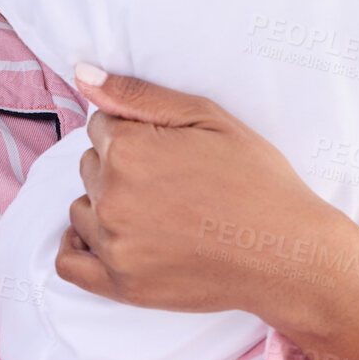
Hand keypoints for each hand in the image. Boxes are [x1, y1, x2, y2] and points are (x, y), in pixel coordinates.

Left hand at [54, 66, 358, 329]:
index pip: (100, 125)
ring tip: (157, 211)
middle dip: (120, 165)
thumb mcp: (208, 117)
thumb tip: (82, 73)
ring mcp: (114, 246)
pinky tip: (106, 238)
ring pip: (83, 208)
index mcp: (128, 149)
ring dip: (107, 204)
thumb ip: (137, 95)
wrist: (288, 253)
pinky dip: (79, 248)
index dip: (135, 130)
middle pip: (90, 165)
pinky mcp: (121, 286)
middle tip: (172, 179)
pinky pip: (70, 264)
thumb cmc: (257, 179)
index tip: (170, 146)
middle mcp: (112, 197)